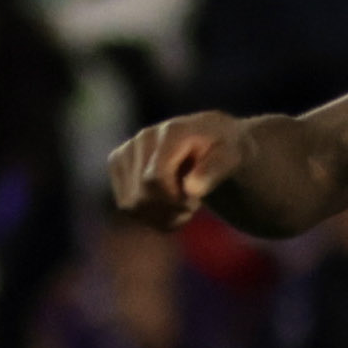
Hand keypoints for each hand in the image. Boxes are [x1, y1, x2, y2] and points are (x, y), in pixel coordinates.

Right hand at [109, 112, 248, 227]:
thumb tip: (191, 189)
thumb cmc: (224, 150)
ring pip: (130, 204)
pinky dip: (149, 214)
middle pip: (141, 197)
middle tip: (191, 205)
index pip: (155, 181)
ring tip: (181, 204)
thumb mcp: (231, 158)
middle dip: (169, 210)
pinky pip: (125, 205)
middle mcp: (143, 137)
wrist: (210, 139)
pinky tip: (167, 205)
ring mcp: (127, 150)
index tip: (196, 200)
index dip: (175, 201)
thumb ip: (213, 171)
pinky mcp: (117, 164)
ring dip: (160, 215)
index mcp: (172, 132)